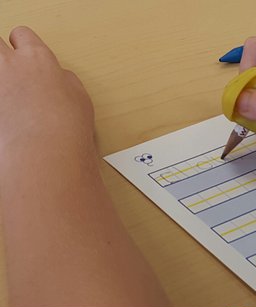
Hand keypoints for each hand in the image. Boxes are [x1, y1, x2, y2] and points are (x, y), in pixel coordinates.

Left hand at [0, 27, 93, 161]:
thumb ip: (67, 81)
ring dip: (2, 80)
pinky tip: (9, 120)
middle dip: (3, 57)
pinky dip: (1, 107)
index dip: (24, 48)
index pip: (23, 36)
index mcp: (38, 59)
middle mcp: (10, 65)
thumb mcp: (81, 100)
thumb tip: (62, 78)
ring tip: (10, 100)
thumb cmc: (66, 130)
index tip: (25, 60)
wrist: (47, 155)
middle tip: (10, 75)